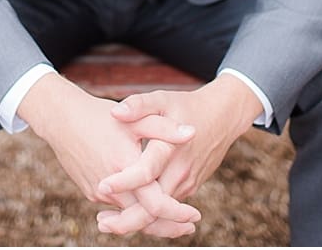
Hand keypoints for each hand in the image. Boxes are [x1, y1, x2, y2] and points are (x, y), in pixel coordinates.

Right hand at [20, 73, 201, 237]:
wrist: (60, 118)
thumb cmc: (98, 115)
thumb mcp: (134, 118)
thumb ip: (164, 128)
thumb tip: (192, 133)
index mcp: (125, 167)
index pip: (156, 205)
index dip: (178, 214)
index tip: (194, 216)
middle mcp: (111, 186)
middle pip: (144, 219)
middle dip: (169, 226)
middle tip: (188, 227)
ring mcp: (98, 192)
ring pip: (130, 216)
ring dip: (151, 220)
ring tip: (171, 219)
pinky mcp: (90, 192)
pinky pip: (116, 207)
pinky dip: (132, 210)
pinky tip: (144, 203)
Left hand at [98, 76, 261, 232]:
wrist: (221, 117)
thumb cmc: (185, 106)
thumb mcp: (161, 99)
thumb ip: (139, 105)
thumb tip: (115, 112)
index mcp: (170, 148)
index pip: (146, 172)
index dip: (124, 182)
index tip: (101, 186)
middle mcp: (180, 171)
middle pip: (154, 206)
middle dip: (127, 219)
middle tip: (101, 222)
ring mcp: (186, 183)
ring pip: (161, 213)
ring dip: (135, 221)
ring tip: (105, 222)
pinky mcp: (189, 187)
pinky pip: (167, 208)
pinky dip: (148, 215)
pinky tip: (125, 214)